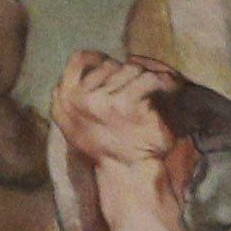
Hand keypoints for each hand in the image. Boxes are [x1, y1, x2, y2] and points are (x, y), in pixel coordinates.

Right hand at [49, 50, 187, 178]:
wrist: (129, 172)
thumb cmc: (109, 148)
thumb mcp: (77, 124)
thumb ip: (74, 97)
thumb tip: (91, 64)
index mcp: (63, 102)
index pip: (77, 61)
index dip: (97, 57)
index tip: (112, 64)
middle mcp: (77, 99)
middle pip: (109, 65)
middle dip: (125, 73)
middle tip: (138, 90)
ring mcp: (100, 101)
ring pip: (129, 69)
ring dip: (144, 78)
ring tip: (152, 93)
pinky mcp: (123, 104)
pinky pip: (147, 79)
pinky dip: (162, 83)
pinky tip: (168, 90)